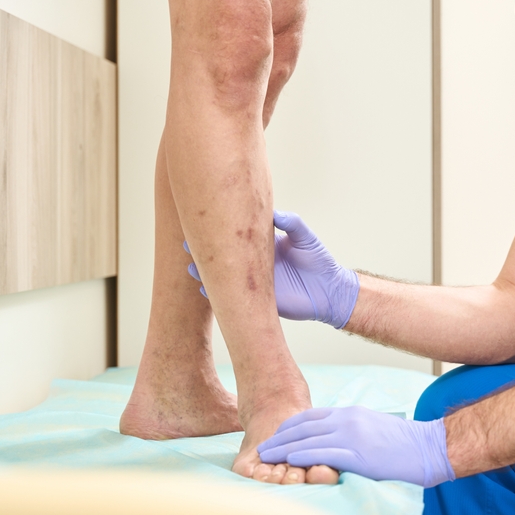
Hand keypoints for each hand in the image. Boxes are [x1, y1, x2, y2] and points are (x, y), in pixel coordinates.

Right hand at [184, 210, 359, 328]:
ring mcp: (255, 283)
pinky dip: (220, 296)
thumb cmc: (318, 259)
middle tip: (185, 246)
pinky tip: (206, 291)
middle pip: (225, 257)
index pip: (236, 236)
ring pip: (226, 278)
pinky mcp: (260, 300)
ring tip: (191, 269)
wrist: (329, 289)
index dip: (220, 230)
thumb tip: (274, 213)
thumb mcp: (304, 236)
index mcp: (262, 246)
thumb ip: (291, 222)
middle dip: (205, 252)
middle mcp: (254, 264)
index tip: (201, 221)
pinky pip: (235, 299)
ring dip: (207, 275)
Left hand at [257, 406, 455, 487]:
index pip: (310, 416)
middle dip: (279, 437)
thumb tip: (333, 440)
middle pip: (303, 426)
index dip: (289, 426)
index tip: (276, 435)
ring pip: (306, 439)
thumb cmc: (404, 443)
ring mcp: (351, 436)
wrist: (428, 447)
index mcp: (350, 413)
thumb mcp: (372, 427)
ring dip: (282, 448)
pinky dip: (301, 456)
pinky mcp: (357, 455)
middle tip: (262, 447)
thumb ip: (351, 430)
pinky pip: (322, 453)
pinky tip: (289, 461)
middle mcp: (347, 420)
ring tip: (266, 457)